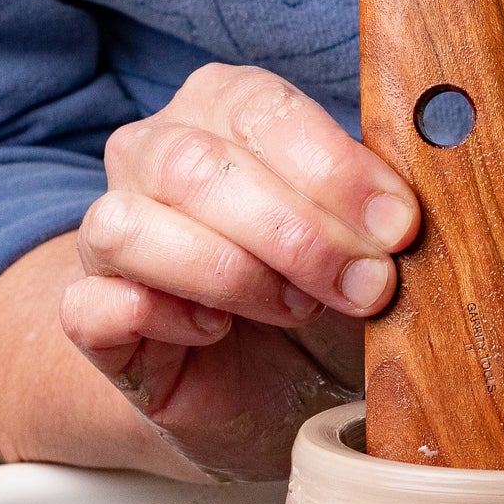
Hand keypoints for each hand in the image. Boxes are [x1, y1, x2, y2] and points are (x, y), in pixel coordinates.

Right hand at [59, 63, 419, 478]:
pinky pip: (95, 305)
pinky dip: (161, 317)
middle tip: (368, 287)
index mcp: (228, 112)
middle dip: (297, 232)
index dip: (334, 169)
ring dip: (229, 271)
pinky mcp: (93, 318)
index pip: (261, 110)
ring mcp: (111, 236)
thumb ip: (386, 218)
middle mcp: (155, 157)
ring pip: (127, 225)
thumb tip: (410, 213)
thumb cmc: (329, 305)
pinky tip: (217, 334)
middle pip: (192, 165)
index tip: (398, 227)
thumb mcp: (374, 253)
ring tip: (296, 308)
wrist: (278, 392)